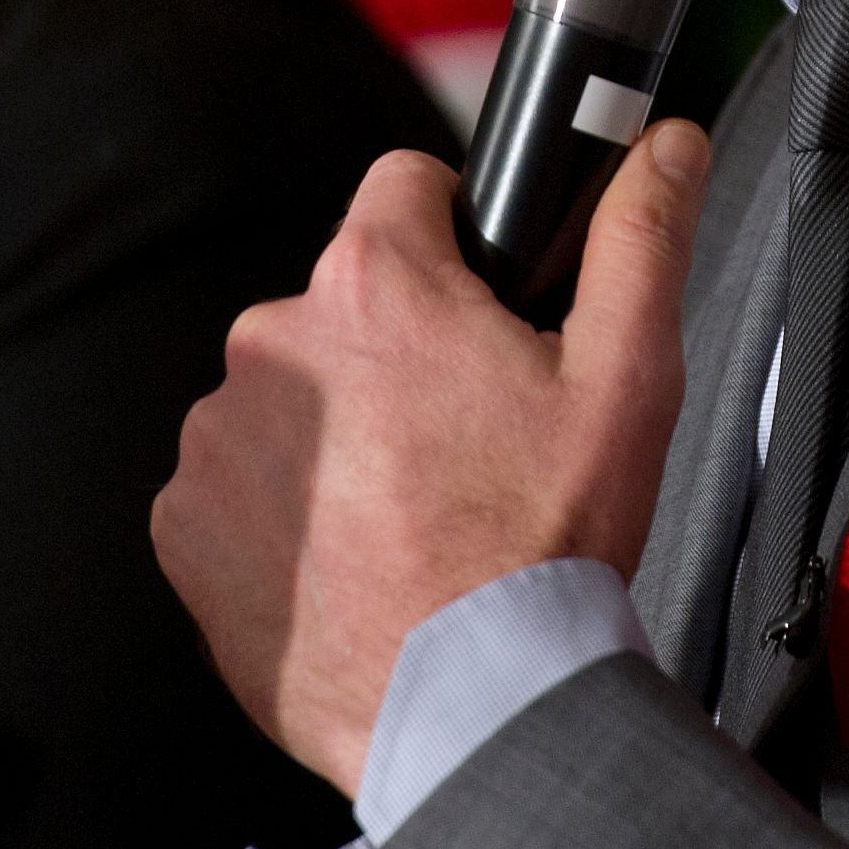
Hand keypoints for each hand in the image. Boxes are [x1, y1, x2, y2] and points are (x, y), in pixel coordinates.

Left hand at [153, 119, 710, 793]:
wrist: (468, 706)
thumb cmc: (546, 544)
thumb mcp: (628, 378)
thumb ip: (641, 237)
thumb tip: (665, 143)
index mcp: (374, 284)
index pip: (404, 189)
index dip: (454, 234)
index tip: (480, 304)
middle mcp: (271, 343)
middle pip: (346, 303)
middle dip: (398, 352)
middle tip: (466, 438)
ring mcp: (215, 439)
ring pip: (289, 395)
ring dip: (337, 433)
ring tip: (411, 511)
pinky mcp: (183, 527)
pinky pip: (234, 484)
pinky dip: (282, 512)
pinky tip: (351, 558)